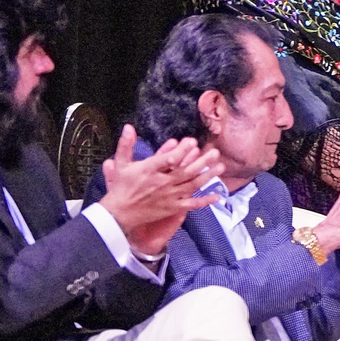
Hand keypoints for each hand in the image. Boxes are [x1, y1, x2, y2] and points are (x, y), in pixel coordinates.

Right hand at [99, 125, 223, 255]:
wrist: (118, 214)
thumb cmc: (121, 187)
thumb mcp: (121, 164)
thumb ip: (126, 144)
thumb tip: (128, 127)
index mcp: (150, 170)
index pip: (169, 159)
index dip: (182, 150)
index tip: (193, 142)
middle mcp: (162, 182)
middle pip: (186, 171)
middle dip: (202, 161)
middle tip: (216, 153)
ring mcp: (168, 196)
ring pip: (192, 185)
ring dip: (207, 176)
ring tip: (221, 167)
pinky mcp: (172, 208)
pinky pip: (191, 204)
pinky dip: (204, 201)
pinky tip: (216, 196)